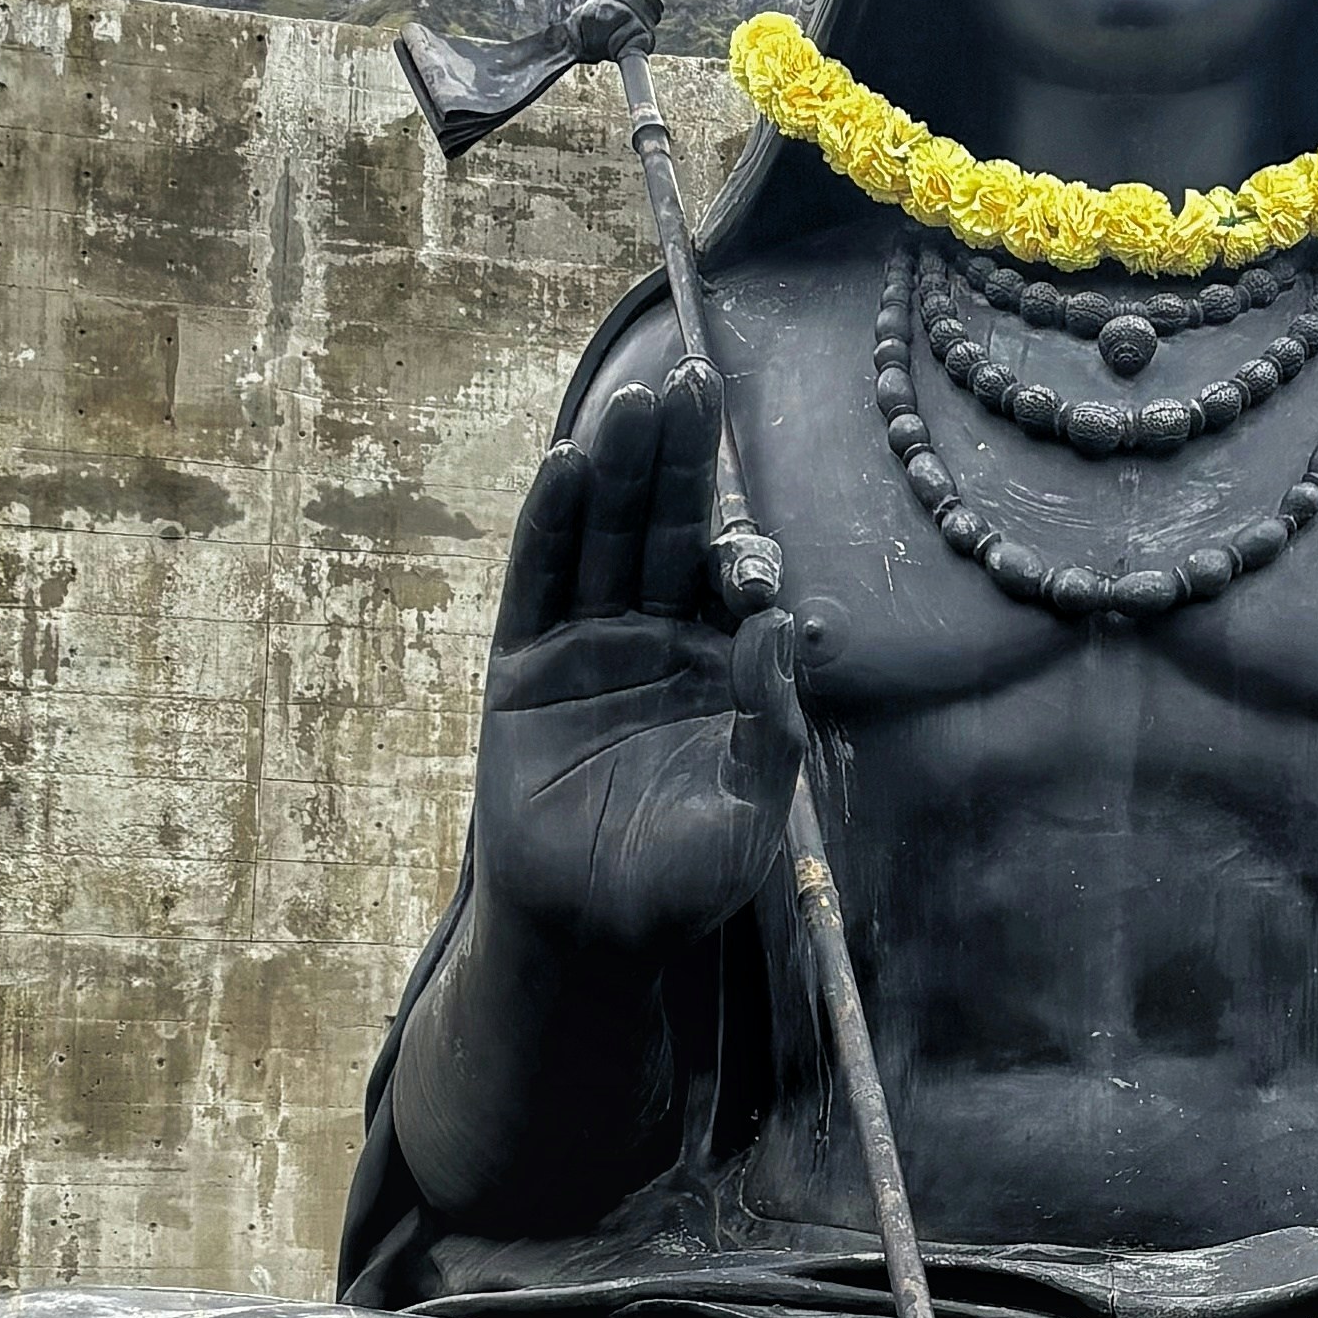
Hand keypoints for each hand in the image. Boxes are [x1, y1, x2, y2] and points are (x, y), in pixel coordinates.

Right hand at [466, 374, 794, 959]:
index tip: (754, 529)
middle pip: (668, 532)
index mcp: (719, 666)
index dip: (742, 542)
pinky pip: (539, 582)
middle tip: (694, 382)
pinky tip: (566, 467)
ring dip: (618, 471)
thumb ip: (775, 722)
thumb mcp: (752, 813)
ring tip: (633, 404)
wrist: (586, 935)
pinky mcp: (524, 666)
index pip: (733, 578)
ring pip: (606, 540)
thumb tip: (793, 622)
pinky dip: (550, 526)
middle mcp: (654, 640)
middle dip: (679, 462)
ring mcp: (587, 646)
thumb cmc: (679, 884)